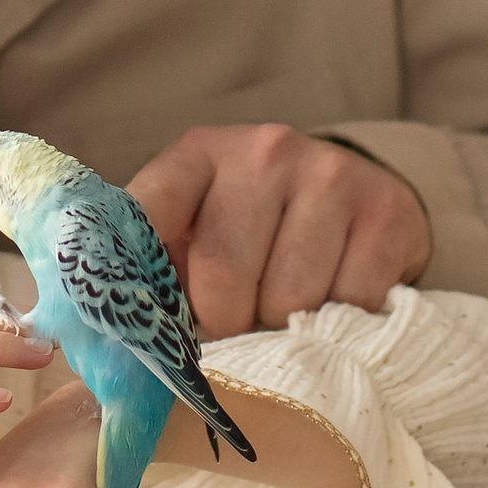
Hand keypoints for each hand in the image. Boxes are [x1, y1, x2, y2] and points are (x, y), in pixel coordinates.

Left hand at [128, 125, 431, 338]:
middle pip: (223, 278)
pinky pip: (349, 304)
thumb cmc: (255, 228)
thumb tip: (102, 335)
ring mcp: (329, 175)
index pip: (147, 216)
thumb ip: (152, 266)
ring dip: (286, 328)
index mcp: (198, 155)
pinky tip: (335, 299)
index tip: (147, 320)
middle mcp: (263, 151)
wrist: (357, 196)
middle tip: (240, 319)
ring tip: (288, 308)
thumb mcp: (196, 229)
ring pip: (288, 300)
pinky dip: (340, 324)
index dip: (143, 283)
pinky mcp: (385, 210)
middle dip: (227, 323)